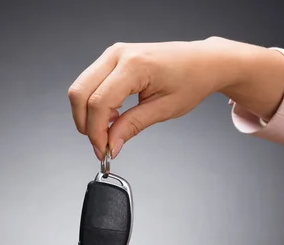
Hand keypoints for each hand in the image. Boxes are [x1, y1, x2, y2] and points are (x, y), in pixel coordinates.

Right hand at [67, 37, 283, 159]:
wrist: (202, 61)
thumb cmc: (191, 79)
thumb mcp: (164, 109)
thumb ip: (133, 125)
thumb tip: (111, 144)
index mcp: (135, 65)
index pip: (99, 102)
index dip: (96, 131)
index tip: (103, 150)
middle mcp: (118, 54)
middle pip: (80, 93)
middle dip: (85, 123)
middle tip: (101, 145)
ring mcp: (113, 54)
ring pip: (80, 88)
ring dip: (87, 114)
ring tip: (109, 130)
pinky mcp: (112, 58)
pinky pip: (90, 83)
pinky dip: (93, 104)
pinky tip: (111, 115)